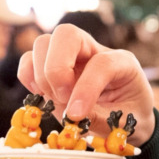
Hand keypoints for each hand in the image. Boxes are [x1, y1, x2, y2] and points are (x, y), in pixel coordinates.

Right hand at [19, 24, 155, 144]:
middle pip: (66, 34)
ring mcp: (72, 56)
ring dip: (42, 74)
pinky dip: (28, 77)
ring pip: (43, 43)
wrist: (128, 118)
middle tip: (63, 98)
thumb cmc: (129, 118)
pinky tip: (43, 95)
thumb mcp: (123, 123)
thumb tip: (69, 113)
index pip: (101, 62)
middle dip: (57, 68)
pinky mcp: (52, 67)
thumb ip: (98, 118)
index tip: (76, 114)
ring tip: (56, 100)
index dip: (86, 88)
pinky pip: (29, 59)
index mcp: (122, 62)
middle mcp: (95, 51)